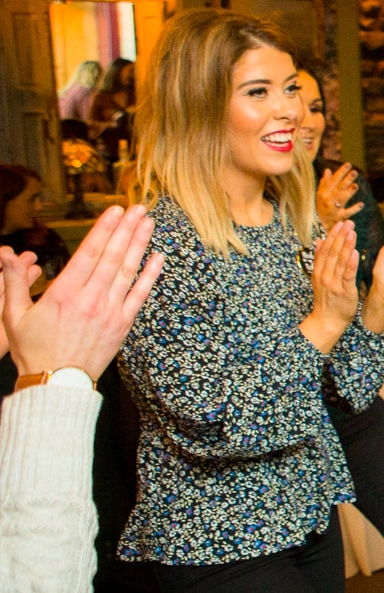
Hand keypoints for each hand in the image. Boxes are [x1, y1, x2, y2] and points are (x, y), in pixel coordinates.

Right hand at [0, 204, 161, 379]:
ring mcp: (110, 312)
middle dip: (126, 229)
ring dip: (140, 244)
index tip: (114, 210)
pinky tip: (158, 257)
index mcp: (64, 293)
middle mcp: (90, 299)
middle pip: (113, 256)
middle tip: (139, 207)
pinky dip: (151, 275)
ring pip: (128, 271)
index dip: (104, 229)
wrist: (56, 384)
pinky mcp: (123, 325)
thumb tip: (8, 254)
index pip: (89, 253)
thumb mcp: (13, 315)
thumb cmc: (33, 349)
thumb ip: (13, 282)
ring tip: (148, 223)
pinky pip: (140, 295)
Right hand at [302, 222, 359, 350]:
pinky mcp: (344, 291)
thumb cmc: (327, 299)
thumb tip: (320, 241)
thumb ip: (320, 260)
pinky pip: (347, 275)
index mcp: (319, 271)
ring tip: (352, 232)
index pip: (326, 249)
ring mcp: (333, 283)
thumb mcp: (319, 278)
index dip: (333, 235)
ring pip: (340, 261)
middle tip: (348, 222)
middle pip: (332, 252)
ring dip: (346, 245)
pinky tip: (354, 252)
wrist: (327, 320)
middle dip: (340, 236)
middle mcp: (324, 275)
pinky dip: (350, 263)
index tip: (339, 223)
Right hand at [316, 164, 363, 230]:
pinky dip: (354, 209)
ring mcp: (334, 209)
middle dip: (346, 180)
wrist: (321, 227)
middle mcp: (328, 200)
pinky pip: (347, 213)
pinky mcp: (340, 218)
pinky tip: (361, 204)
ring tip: (355, 186)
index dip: (341, 172)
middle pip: (338, 188)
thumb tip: (328, 170)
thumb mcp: (320, 195)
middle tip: (355, 172)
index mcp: (323, 193)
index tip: (348, 164)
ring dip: (349, 192)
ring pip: (342, 199)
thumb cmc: (322, 208)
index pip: (333, 181)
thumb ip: (325, 182)